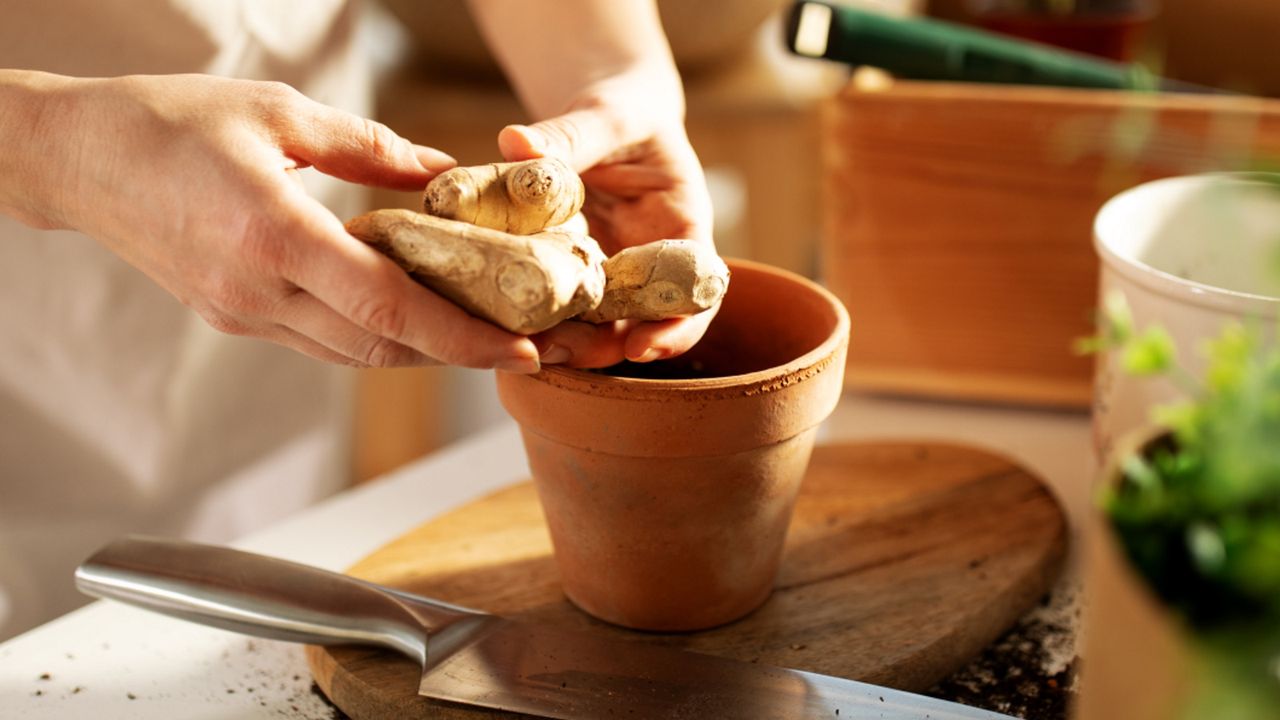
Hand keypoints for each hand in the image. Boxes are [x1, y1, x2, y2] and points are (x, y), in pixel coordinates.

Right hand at [6, 72, 540, 371]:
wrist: (76, 159)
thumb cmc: (171, 121)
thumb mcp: (279, 113)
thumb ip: (369, 147)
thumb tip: (442, 170)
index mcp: (273, 237)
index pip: (389, 306)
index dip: (462, 336)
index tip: (522, 349)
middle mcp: (259, 292)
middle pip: (383, 345)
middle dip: (461, 354)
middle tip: (526, 349)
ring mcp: (244, 314)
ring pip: (355, 354)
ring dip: (424, 352)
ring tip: (485, 337)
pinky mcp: (235, 317)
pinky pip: (323, 341)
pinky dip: (377, 336)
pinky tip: (416, 318)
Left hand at [497, 83, 717, 367]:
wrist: (604, 117)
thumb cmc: (624, 112)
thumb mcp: (607, 117)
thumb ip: (570, 134)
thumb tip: (515, 143)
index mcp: (682, 228)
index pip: (698, 292)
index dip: (676, 327)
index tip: (640, 348)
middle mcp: (650, 263)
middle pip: (641, 322)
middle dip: (603, 347)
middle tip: (559, 353)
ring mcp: (611, 274)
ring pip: (596, 323)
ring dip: (565, 341)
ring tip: (524, 345)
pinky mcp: (572, 274)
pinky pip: (558, 303)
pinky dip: (535, 315)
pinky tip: (500, 320)